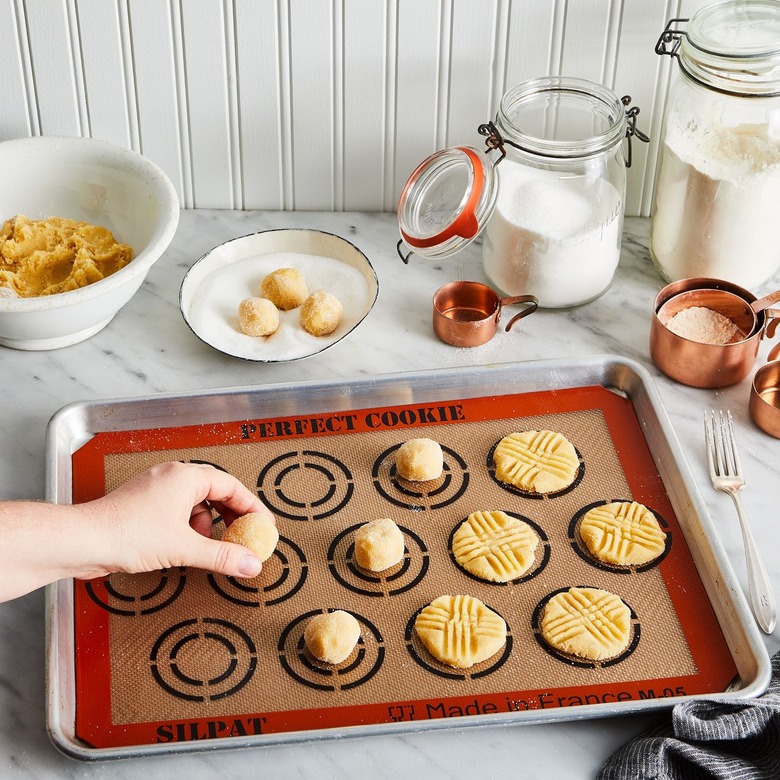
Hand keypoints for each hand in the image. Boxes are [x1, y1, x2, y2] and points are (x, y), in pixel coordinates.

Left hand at [77, 461, 274, 579]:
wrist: (82, 541)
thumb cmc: (124, 532)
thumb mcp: (184, 547)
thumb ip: (223, 556)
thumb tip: (249, 563)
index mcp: (186, 476)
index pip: (232, 486)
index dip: (252, 507)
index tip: (263, 525)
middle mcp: (172, 478)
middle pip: (216, 493)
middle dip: (232, 518)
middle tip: (245, 536)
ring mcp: (157, 490)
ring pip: (196, 504)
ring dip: (208, 526)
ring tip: (209, 546)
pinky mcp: (145, 506)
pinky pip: (179, 512)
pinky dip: (189, 529)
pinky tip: (185, 547)